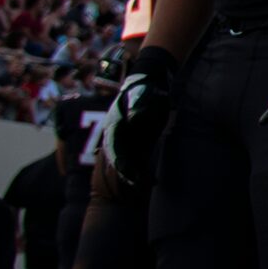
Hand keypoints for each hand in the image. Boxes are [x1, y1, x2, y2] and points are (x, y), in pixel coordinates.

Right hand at [98, 49, 177, 186]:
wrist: (149, 82)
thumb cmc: (144, 88)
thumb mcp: (141, 93)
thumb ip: (139, 105)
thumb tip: (136, 116)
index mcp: (114, 125)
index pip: (115, 148)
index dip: (121, 162)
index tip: (127, 173)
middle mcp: (118, 135)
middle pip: (119, 159)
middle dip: (126, 174)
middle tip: (137, 186)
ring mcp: (127, 139)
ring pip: (128, 162)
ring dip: (135, 175)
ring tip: (145, 186)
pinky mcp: (139, 141)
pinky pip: (139, 159)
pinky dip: (143, 170)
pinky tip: (153, 181)